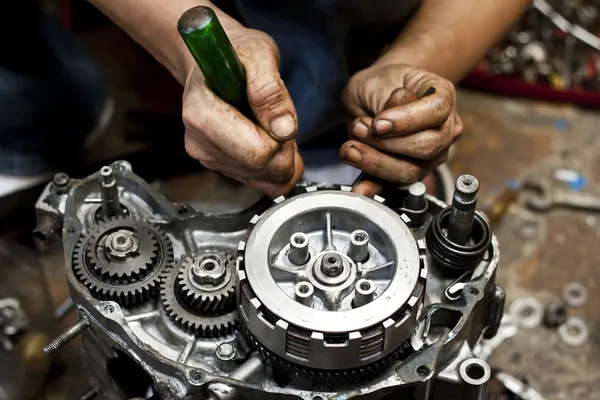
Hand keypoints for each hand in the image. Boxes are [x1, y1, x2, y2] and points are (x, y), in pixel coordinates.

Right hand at [182, 27, 303, 196]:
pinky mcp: (221, 167)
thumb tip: (283, 129)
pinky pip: (262, 184)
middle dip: (284, 150)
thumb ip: (271, 89)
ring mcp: (209, 158)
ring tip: (271, 126)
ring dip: (281, 158)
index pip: (255, 152)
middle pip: (260, 168)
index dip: (280, 139)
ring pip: (264, 180)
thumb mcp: (259, 54)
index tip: (280, 116)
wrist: (215, 63)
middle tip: (280, 120)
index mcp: (201, 114)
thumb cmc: (235, 55)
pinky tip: (272, 143)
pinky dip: (276, 168)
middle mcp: (200, 142)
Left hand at [341, 64, 462, 196]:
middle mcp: (444, 129)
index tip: (378, 122)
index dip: (406, 120)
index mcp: (443, 97)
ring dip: (376, 163)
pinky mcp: (409, 172)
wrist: (378, 93)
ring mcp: (431, 155)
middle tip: (359, 130)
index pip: (436, 111)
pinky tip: (361, 188)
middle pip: (427, 146)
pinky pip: (393, 185)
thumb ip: (383, 99)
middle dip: (387, 143)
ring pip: (411, 171)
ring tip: (351, 149)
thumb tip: (384, 124)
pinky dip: (374, 187)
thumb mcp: (377, 80)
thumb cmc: (382, 83)